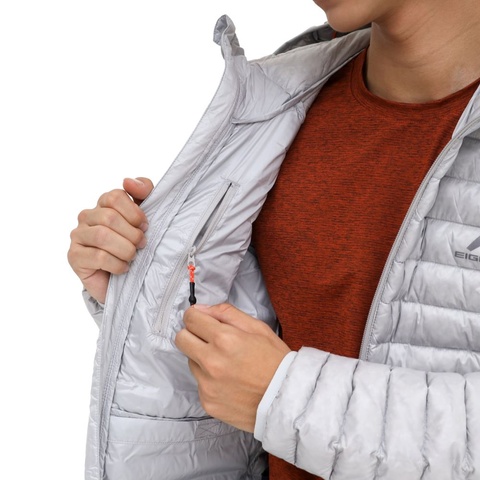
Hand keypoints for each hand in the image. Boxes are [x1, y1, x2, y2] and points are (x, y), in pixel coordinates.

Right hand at [67, 177, 153, 303]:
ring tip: (132, 257)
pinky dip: (117, 264)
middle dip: (132, 234)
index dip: (134, 212)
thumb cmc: (134, 245)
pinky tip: (122, 268)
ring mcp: (77, 236)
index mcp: (103, 204)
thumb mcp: (144, 218)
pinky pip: (98, 257)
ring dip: (125, 249)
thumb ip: (144, 192)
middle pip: (109, 217)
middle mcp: (86, 216)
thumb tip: (128, 181)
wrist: (124, 280)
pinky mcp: (74, 257)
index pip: (115, 196)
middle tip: (141, 245)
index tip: (145, 226)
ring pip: (102, 236)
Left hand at [175, 304, 290, 432]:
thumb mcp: (258, 328)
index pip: (190, 319)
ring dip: (202, 359)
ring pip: (190, 361)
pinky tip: (229, 381)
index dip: (196, 316)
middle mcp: (211, 362)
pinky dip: (209, 380)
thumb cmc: (275, 361)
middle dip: (191, 334)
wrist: (286, 400)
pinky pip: (199, 383)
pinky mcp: (207, 402)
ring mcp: (207, 385)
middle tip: (208, 339)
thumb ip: (227, 313)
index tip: (202, 320)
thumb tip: (201, 309)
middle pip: (181, 339)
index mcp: (224, 340)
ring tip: (226, 364)